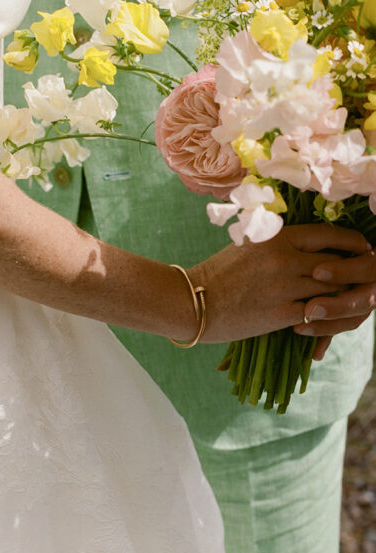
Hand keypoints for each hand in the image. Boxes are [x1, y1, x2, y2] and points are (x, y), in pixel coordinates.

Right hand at [189, 223, 370, 344]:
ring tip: (346, 299)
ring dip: (341, 297)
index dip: (351, 242)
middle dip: (353, 273)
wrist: (193, 301)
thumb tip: (309, 245)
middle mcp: (287, 258)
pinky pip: (316, 314)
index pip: (329, 235)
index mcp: (279, 236)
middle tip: (362, 277)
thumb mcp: (249, 244)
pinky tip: (322, 317)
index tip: (361, 248)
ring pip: (331, 290)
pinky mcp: (281, 314)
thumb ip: (279, 242)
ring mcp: (285, 286)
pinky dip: (323, 316)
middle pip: (337, 264)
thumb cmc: (217, 273)